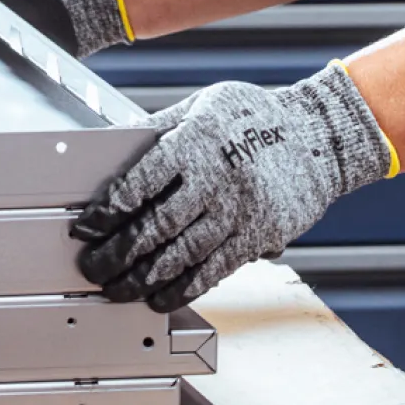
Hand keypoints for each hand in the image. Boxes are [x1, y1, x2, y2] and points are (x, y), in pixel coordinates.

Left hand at [71, 64, 392, 310]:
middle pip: (158, 224)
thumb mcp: (201, 106)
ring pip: (183, 254)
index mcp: (197, 140)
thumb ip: (159, 130)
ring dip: (144, 277)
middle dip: (118, 251)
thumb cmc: (252, 116)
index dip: (110, 209)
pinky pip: (215, 269)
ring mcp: (241, 210)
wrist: (317, 136)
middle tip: (91, 267)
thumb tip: (111, 152)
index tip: (86, 227)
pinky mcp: (260, 236)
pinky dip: (183, 288)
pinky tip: (158, 297)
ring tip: (116, 289)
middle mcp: (218, 178)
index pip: (143, 181)